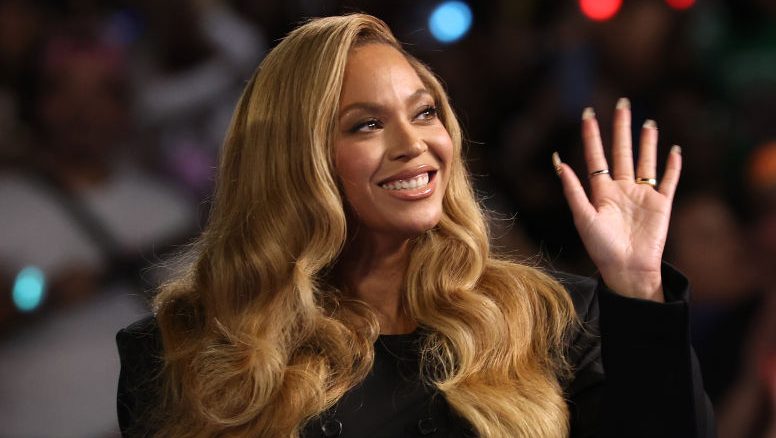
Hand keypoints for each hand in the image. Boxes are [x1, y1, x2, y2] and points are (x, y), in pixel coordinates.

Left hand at [553, 98, 681, 301]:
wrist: (627, 269)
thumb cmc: (601, 248)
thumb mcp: (583, 217)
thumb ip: (573, 190)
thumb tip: (559, 162)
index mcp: (600, 191)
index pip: (595, 156)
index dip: (592, 136)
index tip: (588, 114)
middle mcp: (621, 189)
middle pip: (621, 152)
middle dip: (621, 129)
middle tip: (622, 104)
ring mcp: (642, 195)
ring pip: (645, 162)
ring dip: (647, 143)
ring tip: (647, 122)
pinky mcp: (661, 205)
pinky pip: (669, 181)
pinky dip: (673, 166)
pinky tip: (674, 150)